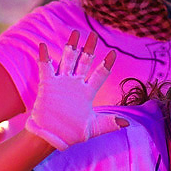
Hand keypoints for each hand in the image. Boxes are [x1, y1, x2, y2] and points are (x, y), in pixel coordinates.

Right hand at [24, 31, 126, 150]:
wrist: (52, 139)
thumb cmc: (72, 134)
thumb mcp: (93, 127)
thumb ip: (109, 123)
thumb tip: (128, 123)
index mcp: (87, 92)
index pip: (100, 74)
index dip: (106, 64)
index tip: (113, 52)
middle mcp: (76, 84)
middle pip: (84, 62)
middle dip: (89, 48)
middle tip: (94, 34)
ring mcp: (62, 83)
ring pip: (68, 60)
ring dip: (71, 46)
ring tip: (76, 32)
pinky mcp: (48, 86)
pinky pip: (45, 68)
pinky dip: (44, 57)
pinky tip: (43, 45)